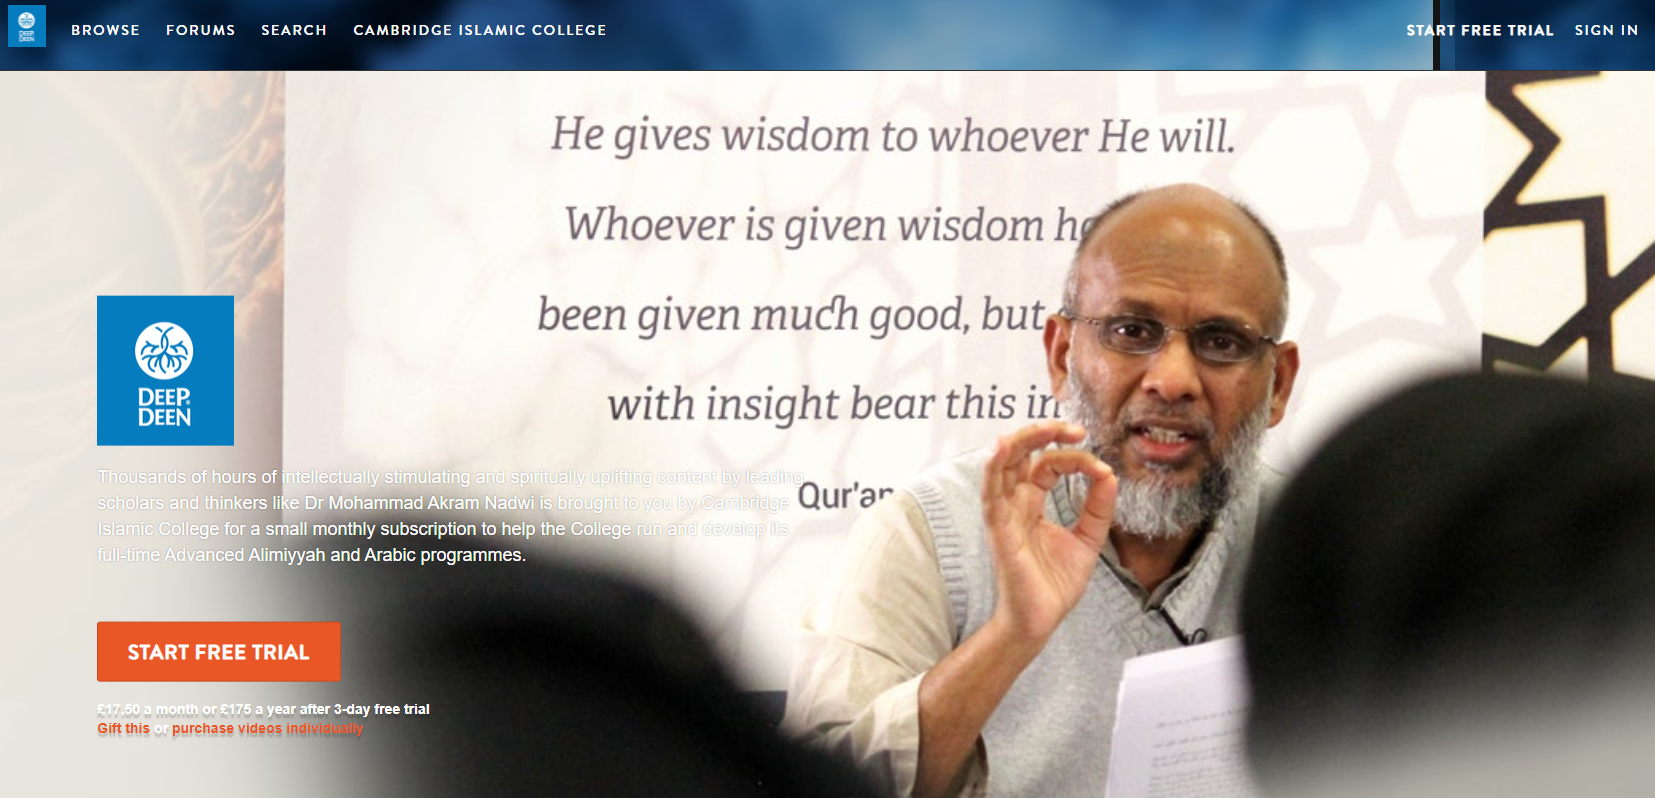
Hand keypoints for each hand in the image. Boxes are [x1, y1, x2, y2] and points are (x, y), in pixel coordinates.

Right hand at [981, 421, 1116, 644]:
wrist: (1041, 621)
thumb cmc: (1054, 584)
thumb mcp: (1087, 539)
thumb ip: (1097, 508)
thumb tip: (1109, 473)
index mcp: (1031, 504)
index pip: (1047, 466)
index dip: (1073, 458)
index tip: (1100, 468)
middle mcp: (1014, 505)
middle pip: (1020, 456)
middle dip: (1043, 434)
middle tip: (1074, 429)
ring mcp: (1004, 516)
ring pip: (1003, 466)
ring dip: (1020, 442)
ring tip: (1044, 427)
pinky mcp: (999, 532)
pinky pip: (992, 495)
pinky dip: (994, 469)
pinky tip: (1004, 448)